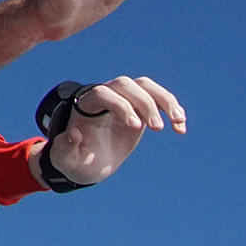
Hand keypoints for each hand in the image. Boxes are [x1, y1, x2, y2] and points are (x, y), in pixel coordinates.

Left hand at [42, 75, 185, 185]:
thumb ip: (65, 149)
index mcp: (86, 105)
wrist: (87, 161)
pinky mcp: (140, 108)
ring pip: (146, 86)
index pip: (103, 94)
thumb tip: (74, 134)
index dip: (120, 106)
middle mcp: (106, 96)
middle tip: (157, 128)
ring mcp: (124, 100)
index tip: (135, 127)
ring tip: (177, 122)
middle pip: (126, 84)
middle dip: (144, 103)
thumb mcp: (66, 159)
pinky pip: (158, 99)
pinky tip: (180, 127)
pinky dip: (172, 109)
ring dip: (164, 100)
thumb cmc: (75, 159)